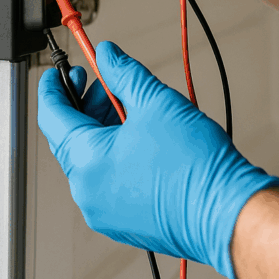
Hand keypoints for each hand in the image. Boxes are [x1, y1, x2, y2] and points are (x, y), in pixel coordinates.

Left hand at [38, 42, 278, 278]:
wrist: (226, 213)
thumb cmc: (194, 165)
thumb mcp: (156, 101)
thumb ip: (123, 73)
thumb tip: (107, 56)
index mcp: (86, 162)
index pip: (52, 117)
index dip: (54, 87)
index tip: (58, 72)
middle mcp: (88, 192)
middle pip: (71, 138)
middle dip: (86, 104)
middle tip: (106, 82)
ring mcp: (105, 211)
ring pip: (91, 160)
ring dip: (103, 128)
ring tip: (132, 107)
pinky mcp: (125, 222)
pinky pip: (108, 180)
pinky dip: (115, 154)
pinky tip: (140, 136)